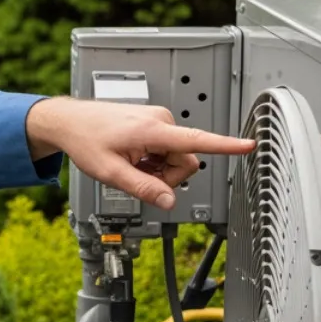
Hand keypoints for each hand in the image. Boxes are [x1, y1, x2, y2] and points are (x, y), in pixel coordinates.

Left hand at [26, 97, 256, 209]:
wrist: (70, 122)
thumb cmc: (86, 141)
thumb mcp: (111, 174)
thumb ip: (143, 188)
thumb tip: (170, 201)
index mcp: (153, 131)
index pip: (197, 140)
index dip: (226, 145)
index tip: (249, 144)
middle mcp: (161, 121)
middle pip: (185, 161)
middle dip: (167, 176)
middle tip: (138, 175)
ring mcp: (159, 120)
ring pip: (176, 157)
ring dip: (158, 168)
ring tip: (131, 163)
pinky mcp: (155, 122)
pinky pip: (166, 149)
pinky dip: (153, 159)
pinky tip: (133, 156)